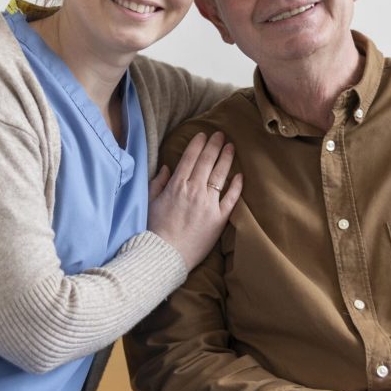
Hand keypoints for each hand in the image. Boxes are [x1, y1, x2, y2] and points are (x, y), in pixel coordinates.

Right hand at [147, 131, 242, 268]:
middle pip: (207, 162)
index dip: (197, 144)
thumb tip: (167, 167)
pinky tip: (240, 175)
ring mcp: (208, 204)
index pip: (190, 158)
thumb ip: (158, 183)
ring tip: (231, 147)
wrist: (164, 255)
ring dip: (226, 159)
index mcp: (176, 185)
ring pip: (220, 175)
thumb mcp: (150, 202)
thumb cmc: (154, 230)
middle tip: (221, 135)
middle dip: (214, 145)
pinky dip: (236, 186)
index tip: (203, 134)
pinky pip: (230, 199)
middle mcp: (194, 190)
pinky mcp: (219, 219)